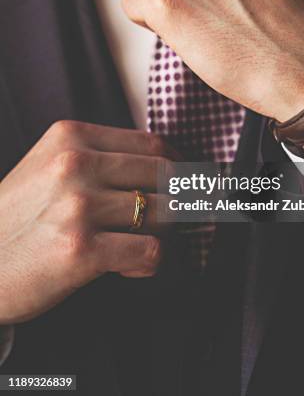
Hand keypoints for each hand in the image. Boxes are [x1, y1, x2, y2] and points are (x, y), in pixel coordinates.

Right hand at [0, 121, 176, 323]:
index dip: (180, 168)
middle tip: (178, 220)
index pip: (153, 144)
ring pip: (165, 212)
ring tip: (139, 246)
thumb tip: (170, 167)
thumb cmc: (18, 218)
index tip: (187, 186)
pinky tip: (126, 267)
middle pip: (166, 174)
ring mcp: (78, 205)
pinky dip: (149, 263)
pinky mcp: (81, 249)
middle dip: (182, 201)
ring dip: (163, 235)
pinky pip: (151, 251)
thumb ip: (100, 157)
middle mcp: (75, 163)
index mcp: (72, 135)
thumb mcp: (49, 165)